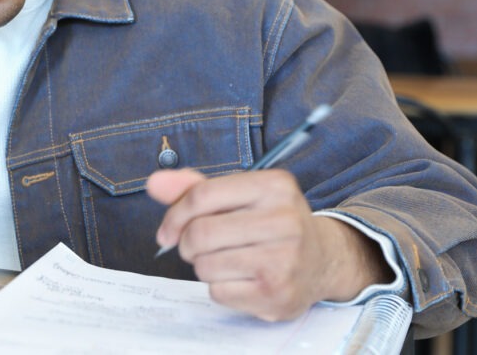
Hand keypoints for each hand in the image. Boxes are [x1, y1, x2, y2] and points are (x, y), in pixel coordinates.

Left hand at [146, 168, 389, 320]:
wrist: (323, 261)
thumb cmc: (271, 223)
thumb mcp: (241, 196)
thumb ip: (194, 188)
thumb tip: (154, 183)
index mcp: (274, 186)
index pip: (202, 195)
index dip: (174, 215)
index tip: (167, 231)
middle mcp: (285, 220)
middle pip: (200, 233)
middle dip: (187, 244)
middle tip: (196, 248)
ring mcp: (284, 259)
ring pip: (205, 265)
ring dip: (203, 266)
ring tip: (226, 261)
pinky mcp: (278, 293)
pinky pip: (218, 291)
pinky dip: (219, 287)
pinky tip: (241, 279)